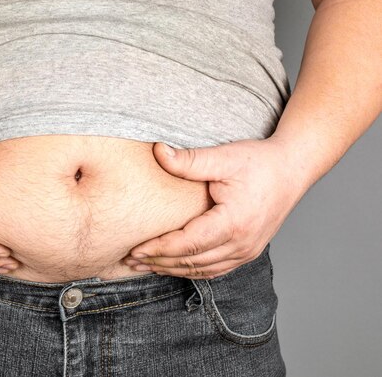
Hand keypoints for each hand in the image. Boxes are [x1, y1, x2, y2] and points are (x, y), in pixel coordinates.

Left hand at [123, 137, 308, 279]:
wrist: (293, 168)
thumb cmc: (260, 162)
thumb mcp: (224, 157)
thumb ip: (189, 160)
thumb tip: (158, 152)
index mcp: (234, 223)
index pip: (188, 244)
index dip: (158, 249)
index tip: (135, 249)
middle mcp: (242, 244)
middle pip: (192, 262)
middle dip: (158, 263)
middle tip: (130, 260)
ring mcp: (247, 251)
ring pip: (202, 270)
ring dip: (172, 269)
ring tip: (145, 266)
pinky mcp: (248, 251)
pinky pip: (215, 269)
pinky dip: (191, 270)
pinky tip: (172, 267)